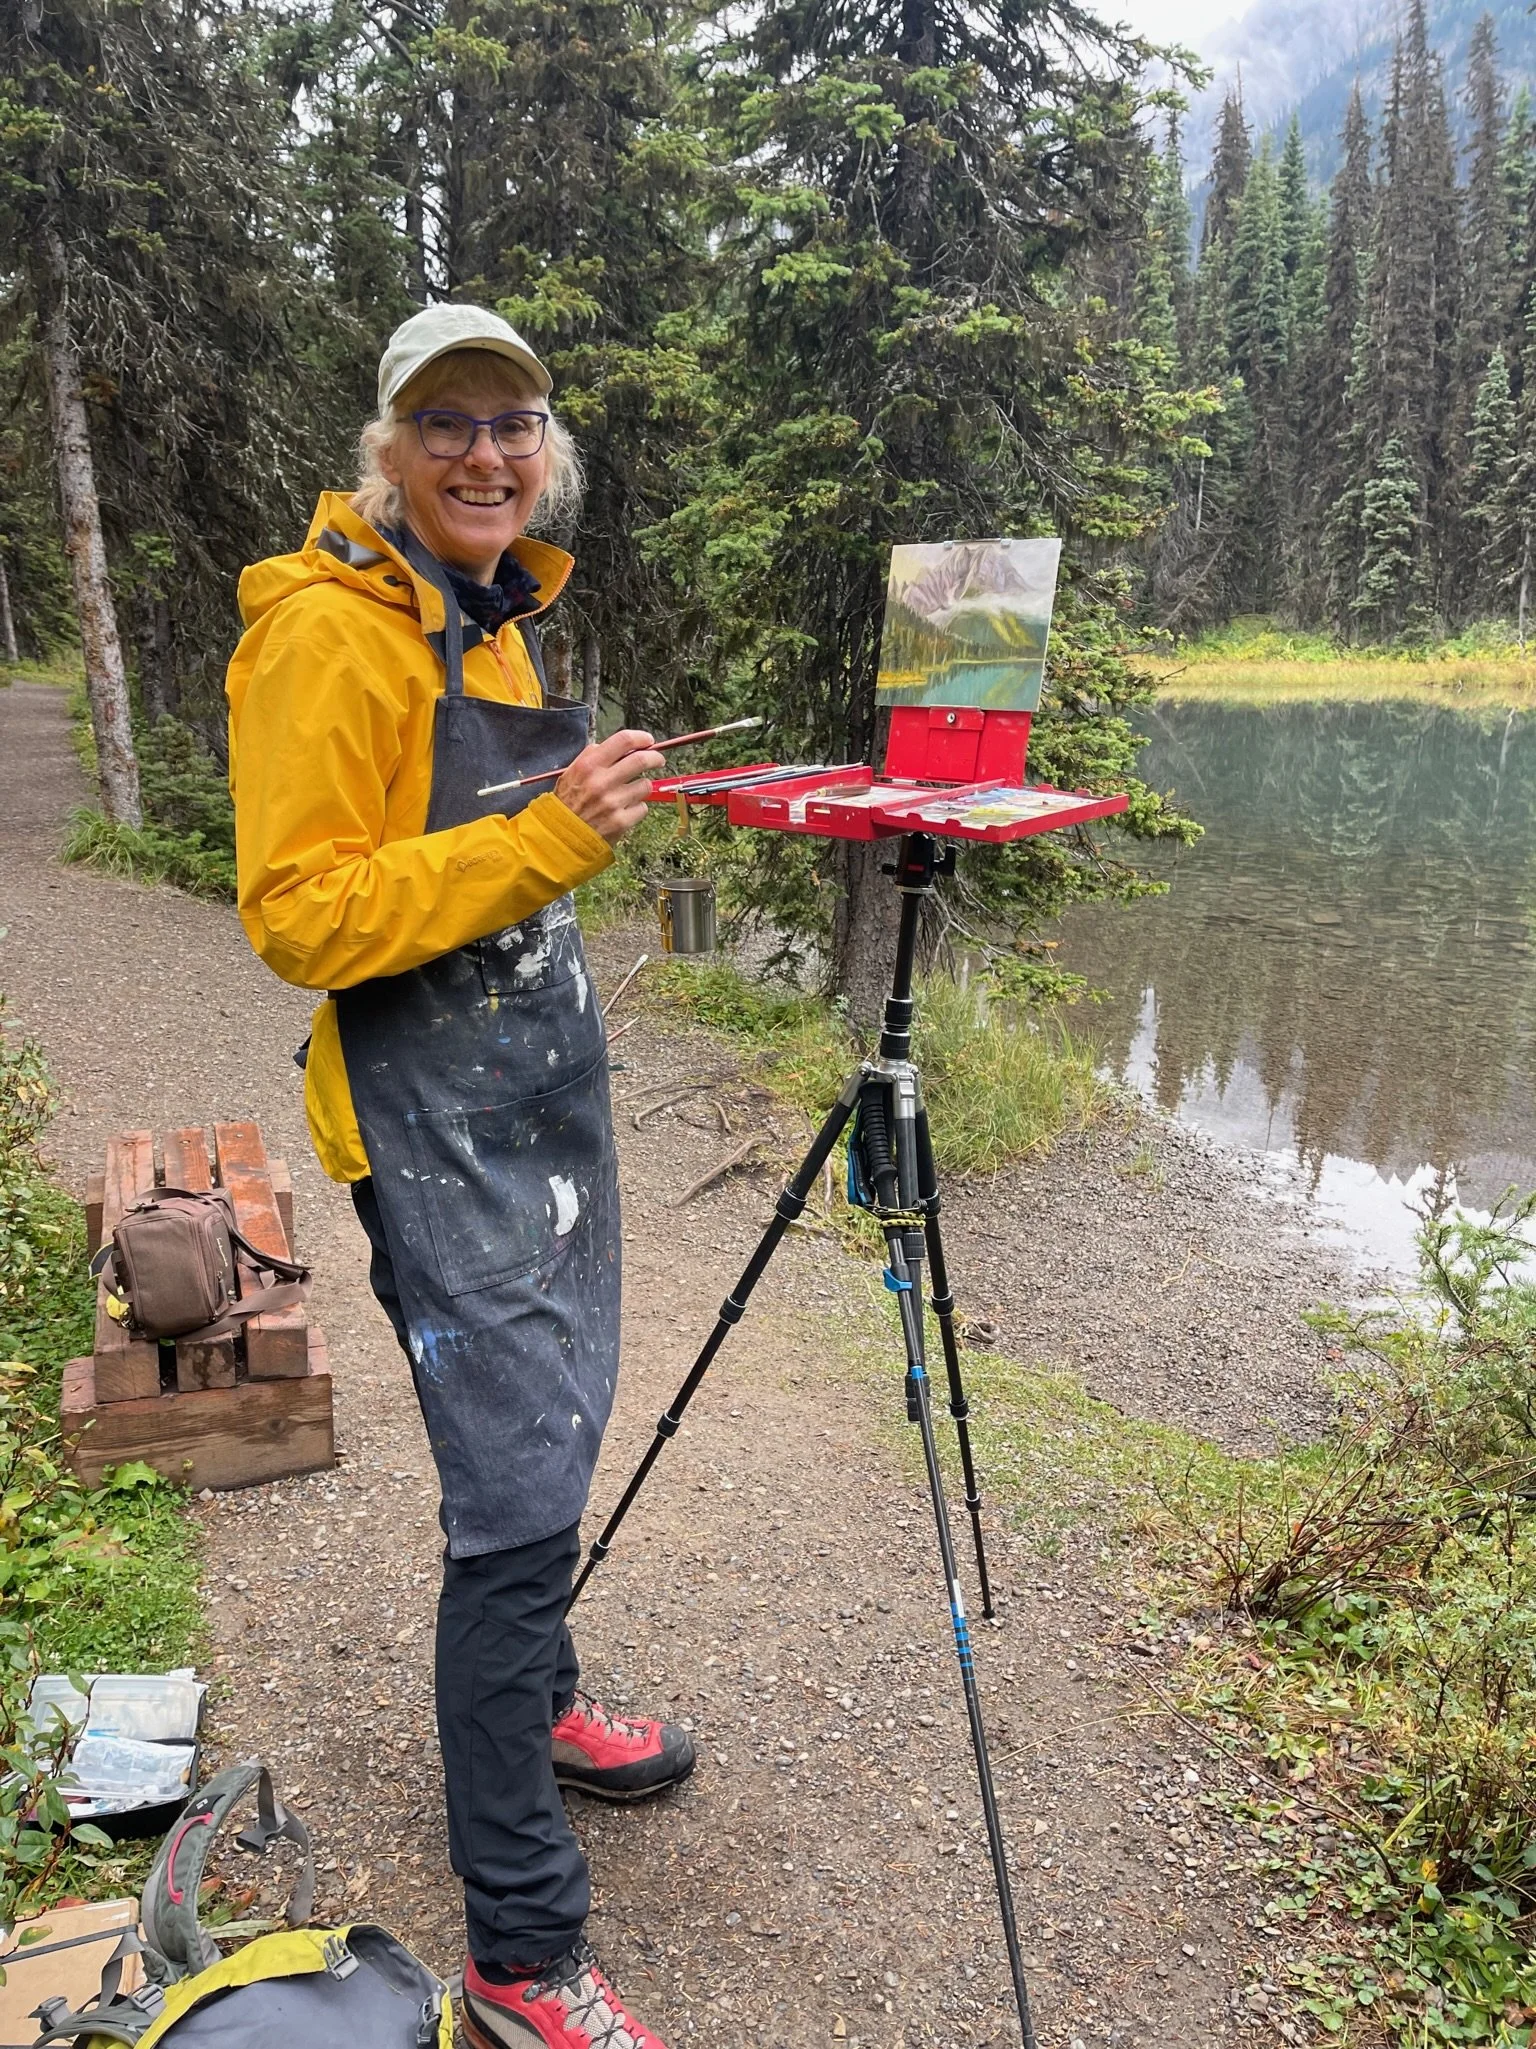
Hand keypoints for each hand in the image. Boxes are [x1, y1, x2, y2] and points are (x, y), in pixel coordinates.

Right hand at [554, 729, 665, 845]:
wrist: (560, 837)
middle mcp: (602, 782)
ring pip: (646, 785)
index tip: (648, 740)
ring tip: (631, 792)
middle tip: (658, 760)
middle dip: (655, 758)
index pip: (623, 740)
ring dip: (642, 787)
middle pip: (642, 760)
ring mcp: (613, 802)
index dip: (641, 738)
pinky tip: (624, 811)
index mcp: (589, 765)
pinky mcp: (621, 821)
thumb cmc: (567, 803)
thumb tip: (619, 747)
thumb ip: (592, 757)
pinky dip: (637, 808)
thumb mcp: (571, 773)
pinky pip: (642, 808)